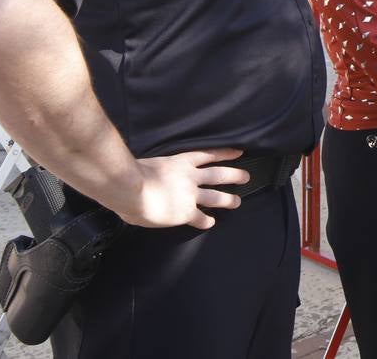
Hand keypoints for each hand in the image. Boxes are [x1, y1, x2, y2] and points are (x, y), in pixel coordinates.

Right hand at [119, 148, 248, 229]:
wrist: (131, 188)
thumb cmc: (130, 176)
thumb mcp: (147, 165)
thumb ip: (154, 171)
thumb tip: (147, 179)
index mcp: (180, 162)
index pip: (208, 155)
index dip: (225, 153)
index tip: (238, 152)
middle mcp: (190, 177)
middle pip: (219, 174)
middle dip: (234, 175)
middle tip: (246, 177)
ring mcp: (189, 194)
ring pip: (216, 196)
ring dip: (228, 199)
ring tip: (237, 201)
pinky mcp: (185, 212)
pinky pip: (200, 218)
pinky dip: (206, 221)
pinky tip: (210, 223)